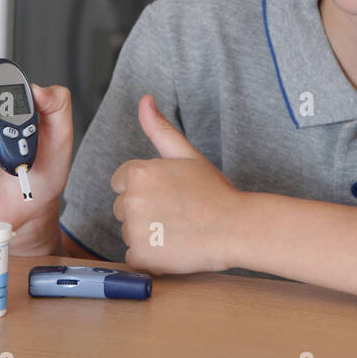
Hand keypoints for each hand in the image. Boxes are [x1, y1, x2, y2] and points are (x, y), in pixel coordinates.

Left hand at [111, 96, 246, 274]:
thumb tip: (145, 99)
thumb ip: (160, 128)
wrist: (236, 227)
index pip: (121, 182)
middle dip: (143, 211)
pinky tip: (173, 248)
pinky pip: (135, 258)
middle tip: (176, 212)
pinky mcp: (142, 257)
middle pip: (122, 208)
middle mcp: (131, 200)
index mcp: (138, 172)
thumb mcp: (187, 154)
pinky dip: (150, 257)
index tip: (168, 194)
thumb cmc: (213, 191)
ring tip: (177, 230)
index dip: (145, 188)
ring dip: (147, 235)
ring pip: (129, 233)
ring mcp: (135, 230)